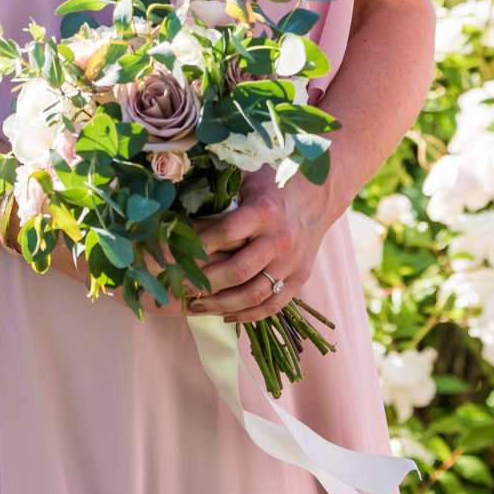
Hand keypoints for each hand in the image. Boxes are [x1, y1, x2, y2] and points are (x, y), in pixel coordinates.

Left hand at [184, 174, 339, 323]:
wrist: (320, 193)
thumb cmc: (275, 182)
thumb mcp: (248, 177)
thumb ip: (220, 195)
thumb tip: (181, 212)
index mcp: (264, 211)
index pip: (226, 233)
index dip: (198, 246)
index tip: (173, 255)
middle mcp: (280, 240)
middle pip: (238, 270)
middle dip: (204, 283)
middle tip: (179, 287)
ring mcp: (292, 263)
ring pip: (253, 294)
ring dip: (221, 304)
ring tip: (196, 306)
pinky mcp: (300, 278)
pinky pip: (273, 305)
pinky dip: (248, 315)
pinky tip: (227, 315)